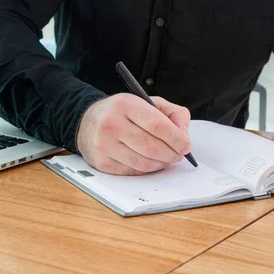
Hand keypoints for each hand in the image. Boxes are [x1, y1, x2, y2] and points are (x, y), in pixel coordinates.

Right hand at [76, 94, 191, 174]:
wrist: (87, 122)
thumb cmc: (123, 112)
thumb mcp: (148, 102)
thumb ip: (173, 113)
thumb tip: (184, 134)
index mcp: (125, 104)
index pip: (157, 124)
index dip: (176, 137)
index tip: (186, 145)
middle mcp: (111, 123)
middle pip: (151, 147)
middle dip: (171, 154)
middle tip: (179, 154)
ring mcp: (104, 145)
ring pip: (143, 162)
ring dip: (161, 164)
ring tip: (166, 158)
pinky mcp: (102, 162)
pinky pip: (133, 171)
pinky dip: (147, 169)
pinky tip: (150, 161)